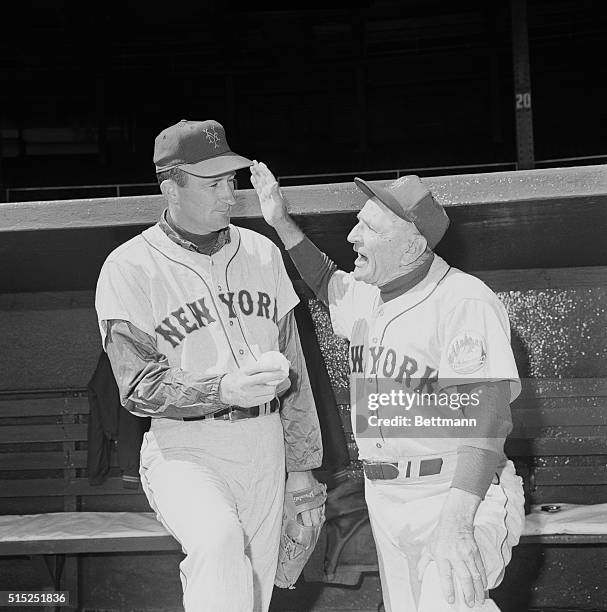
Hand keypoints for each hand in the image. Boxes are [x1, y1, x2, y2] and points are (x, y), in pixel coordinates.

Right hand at [219, 363, 287, 407]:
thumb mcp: (244, 370)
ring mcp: (248, 393)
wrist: (226, 391)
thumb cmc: (238, 378)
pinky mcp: (250, 402)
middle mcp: (245, 382)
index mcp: (243, 372)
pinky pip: (266, 398)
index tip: (279, 365)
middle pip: (264, 378)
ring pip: (268, 390)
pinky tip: (267, 392)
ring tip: (272, 385)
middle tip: (284, 374)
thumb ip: (258, 367)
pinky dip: (269, 395)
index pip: (258, 367)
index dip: (270, 366)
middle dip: (277, 375)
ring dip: (273, 387)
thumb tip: (276, 364)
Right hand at [250, 161, 287, 226]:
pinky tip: (253, 178)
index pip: (268, 177)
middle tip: (253, 163)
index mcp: (274, 190)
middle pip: (263, 177)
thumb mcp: (278, 202)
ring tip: (252, 168)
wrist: (277, 221)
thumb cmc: (280, 213)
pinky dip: (255, 183)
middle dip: (259, 170)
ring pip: (260, 182)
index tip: (260, 164)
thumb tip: (275, 183)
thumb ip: (275, 193)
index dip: (264, 170)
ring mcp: (266, 194)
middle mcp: (270, 190)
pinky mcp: (263, 198)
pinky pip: (258, 188)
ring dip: (256, 175)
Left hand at [286, 471, 323, 526]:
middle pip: (316, 518)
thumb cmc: (293, 483)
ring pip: (320, 511)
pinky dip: (322, 507)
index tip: (308, 532)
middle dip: (315, 525)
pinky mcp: (320, 492)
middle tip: (315, 530)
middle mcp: (312, 503)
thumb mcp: (288, 497)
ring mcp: (317, 497)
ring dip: (319, 518)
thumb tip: (289, 515)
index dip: (308, 528)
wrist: (300, 471)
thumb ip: (290, 507)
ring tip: (319, 522)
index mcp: (303, 505)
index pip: (308, 521)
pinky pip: (322, 502)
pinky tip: (321, 510)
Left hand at [417, 490, 486, 607]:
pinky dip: (483, 580)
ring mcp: (467, 553)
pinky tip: (483, 588)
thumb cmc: (440, 535)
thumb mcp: (428, 548)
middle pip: (464, 577)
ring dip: (478, 590)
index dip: (448, 589)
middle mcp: (455, 555)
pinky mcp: (475, 552)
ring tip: (479, 600)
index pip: (445, 575)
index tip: (451, 600)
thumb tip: (420, 577)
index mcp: (441, 555)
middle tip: (470, 604)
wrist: (455, 521)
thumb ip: (423, 563)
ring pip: (475, 575)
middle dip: (468, 593)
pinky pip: (481, 569)